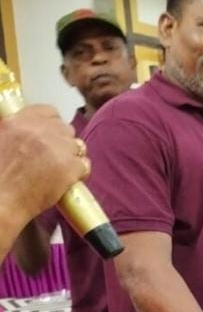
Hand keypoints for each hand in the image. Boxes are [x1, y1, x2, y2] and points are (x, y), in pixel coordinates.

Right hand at [0, 105, 86, 221]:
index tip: (49, 135)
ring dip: (71, 157)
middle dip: (62, 142)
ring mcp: (58, 148)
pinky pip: (85, 164)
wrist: (0, 200)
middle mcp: (41, 131)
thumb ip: (14, 131)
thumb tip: (29, 132)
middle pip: (66, 129)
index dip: (52, 124)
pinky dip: (79, 173)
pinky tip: (67, 181)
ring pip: (78, 146)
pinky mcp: (71, 166)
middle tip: (53, 157)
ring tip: (58, 170)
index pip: (49, 112)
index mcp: (19, 121)